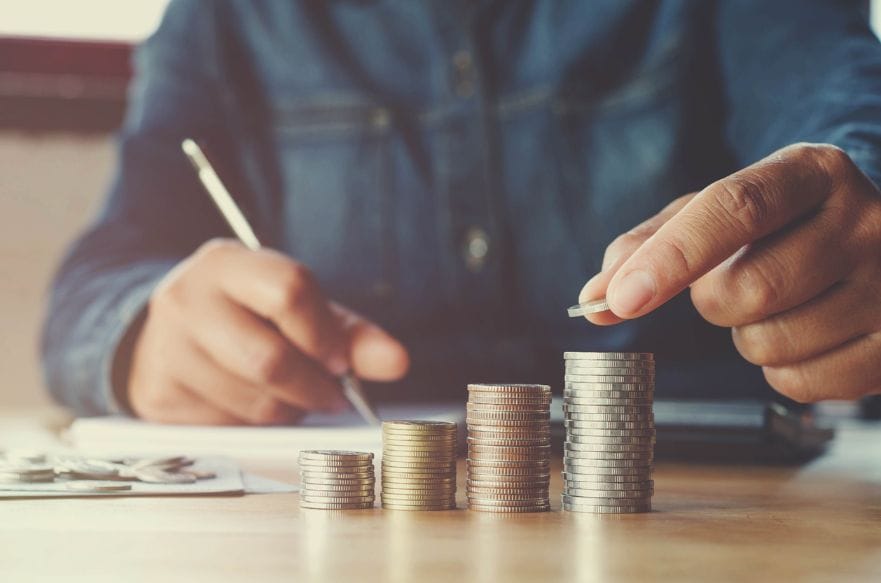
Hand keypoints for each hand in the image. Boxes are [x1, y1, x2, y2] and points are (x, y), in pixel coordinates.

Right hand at [128, 239, 408, 423]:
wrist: (165, 336)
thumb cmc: (246, 316)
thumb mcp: (295, 308)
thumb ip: (349, 332)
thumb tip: (396, 362)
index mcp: (226, 264)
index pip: (287, 291)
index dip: (325, 335)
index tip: (341, 362)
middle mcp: (186, 300)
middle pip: (269, 359)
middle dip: (313, 388)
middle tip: (332, 396)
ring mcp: (166, 350)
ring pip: (253, 402)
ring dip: (290, 410)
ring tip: (292, 396)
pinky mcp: (158, 396)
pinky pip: (229, 427)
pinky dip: (257, 425)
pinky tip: (255, 405)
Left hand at [580, 143, 880, 401]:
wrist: (875, 244)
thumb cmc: (778, 227)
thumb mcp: (715, 215)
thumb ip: (648, 247)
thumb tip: (593, 299)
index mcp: (810, 172)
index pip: (735, 209)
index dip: (672, 257)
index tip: (622, 298)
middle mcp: (864, 220)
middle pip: (748, 289)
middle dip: (712, 302)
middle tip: (730, 286)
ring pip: (770, 344)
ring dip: (746, 338)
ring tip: (776, 307)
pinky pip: (802, 384)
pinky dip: (780, 371)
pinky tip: (803, 336)